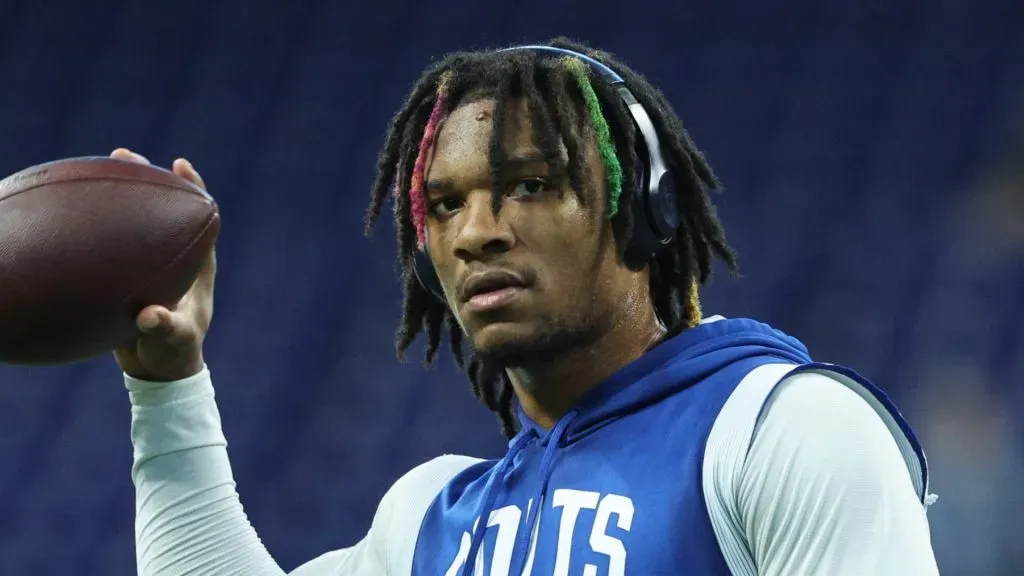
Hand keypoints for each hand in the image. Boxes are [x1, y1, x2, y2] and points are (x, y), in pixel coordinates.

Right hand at [111, 148, 215, 381]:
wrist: (159, 369)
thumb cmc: (176, 353)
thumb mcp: (174, 341)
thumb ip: (165, 328)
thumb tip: (150, 316)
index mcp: (197, 266)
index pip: (200, 218)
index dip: (193, 190)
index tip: (180, 165)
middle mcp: (176, 257)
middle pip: (163, 209)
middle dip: (147, 179)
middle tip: (126, 154)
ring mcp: (152, 263)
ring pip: (136, 221)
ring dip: (120, 195)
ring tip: (99, 167)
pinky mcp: (129, 274)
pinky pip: (113, 242)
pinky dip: (96, 227)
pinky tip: (69, 215)